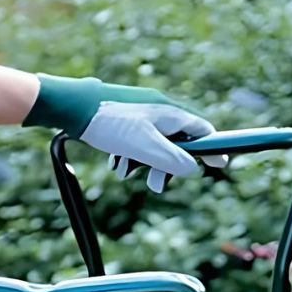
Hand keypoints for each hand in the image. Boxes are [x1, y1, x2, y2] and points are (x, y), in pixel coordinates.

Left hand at [23, 74, 226, 192]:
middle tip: (155, 184)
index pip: (202, 131)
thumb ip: (171, 159)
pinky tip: (115, 161)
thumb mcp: (145, 147)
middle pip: (177, 142)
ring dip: (143, 163)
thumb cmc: (110, 124)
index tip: (219, 164)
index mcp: (169, 113)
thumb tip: (193, 169)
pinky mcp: (124, 118)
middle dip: (167, 165)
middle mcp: (158, 110)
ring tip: (125, 169)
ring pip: (154, 144)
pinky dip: (129, 155)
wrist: (72, 107)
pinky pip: (136, 141)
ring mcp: (141, 113)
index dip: (212, 149)